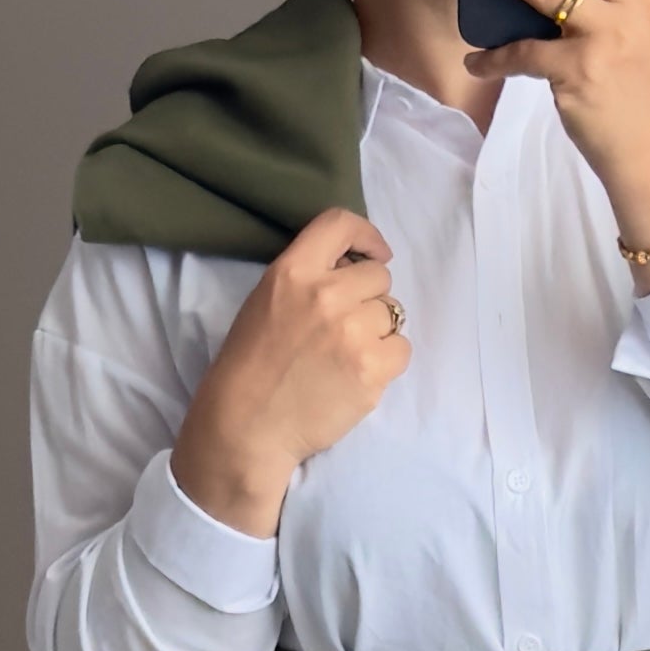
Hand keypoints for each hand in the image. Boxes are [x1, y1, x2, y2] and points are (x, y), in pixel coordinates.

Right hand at [169, 205, 409, 535]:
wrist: (247, 426)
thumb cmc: (251, 365)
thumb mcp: (266, 301)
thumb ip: (308, 278)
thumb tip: (356, 268)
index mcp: (292, 272)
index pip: (340, 224)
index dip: (366, 235)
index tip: (374, 252)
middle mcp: (326, 295)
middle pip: (379, 277)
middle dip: (368, 297)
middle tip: (344, 326)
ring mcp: (352, 333)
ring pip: (393, 314)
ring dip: (377, 331)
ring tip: (346, 355)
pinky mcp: (372, 370)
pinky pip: (401, 349)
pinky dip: (386, 362)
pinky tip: (356, 375)